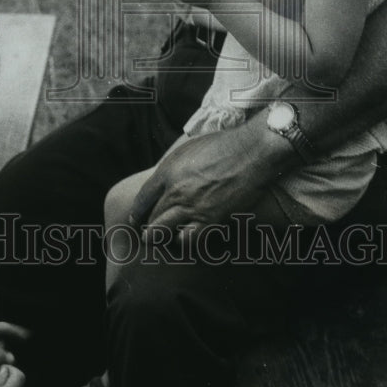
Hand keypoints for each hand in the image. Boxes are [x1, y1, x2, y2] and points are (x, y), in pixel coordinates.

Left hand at [129, 128, 264, 244]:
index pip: (142, 198)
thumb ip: (174, 167)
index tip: (136, 220)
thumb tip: (166, 180)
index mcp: (167, 171)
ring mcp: (192, 206)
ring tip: (164, 240)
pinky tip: (187, 239)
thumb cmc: (223, 144)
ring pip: (164, 231)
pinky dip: (185, 242)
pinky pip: (189, 239)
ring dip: (162, 237)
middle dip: (148, 227)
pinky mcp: (211, 219)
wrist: (251, 152)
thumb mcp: (188, 148)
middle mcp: (175, 190)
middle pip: (152, 217)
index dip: (137, 212)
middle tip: (148, 235)